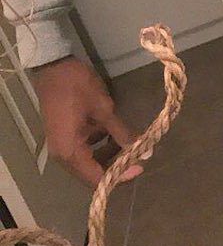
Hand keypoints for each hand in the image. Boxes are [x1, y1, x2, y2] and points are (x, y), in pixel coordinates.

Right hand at [31, 57, 144, 189]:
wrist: (53, 67)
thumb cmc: (77, 87)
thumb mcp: (104, 109)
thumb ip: (122, 133)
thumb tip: (145, 152)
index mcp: (70, 152)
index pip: (96, 178)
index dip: (119, 177)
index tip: (140, 167)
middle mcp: (63, 155)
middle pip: (91, 173)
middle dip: (115, 166)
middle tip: (138, 155)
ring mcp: (61, 145)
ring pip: (88, 160)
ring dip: (108, 154)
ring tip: (130, 143)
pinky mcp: (63, 135)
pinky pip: (83, 148)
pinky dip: (99, 144)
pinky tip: (115, 133)